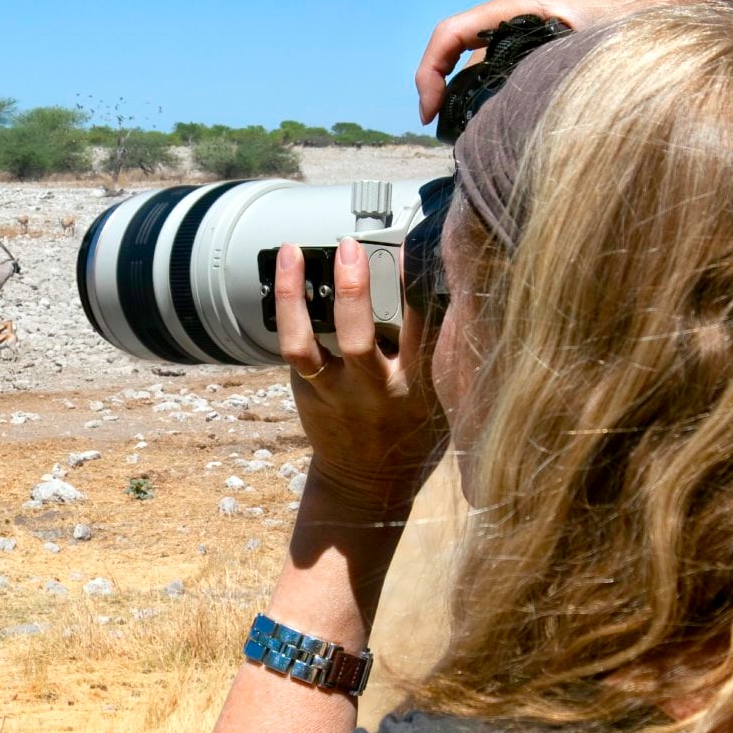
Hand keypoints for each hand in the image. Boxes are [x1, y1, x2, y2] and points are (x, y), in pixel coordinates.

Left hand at [274, 239, 448, 518]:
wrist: (368, 484)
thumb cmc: (413, 430)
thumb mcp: (443, 397)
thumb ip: (440, 352)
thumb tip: (445, 287)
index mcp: (417, 387)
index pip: (422, 330)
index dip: (417, 287)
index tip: (414, 248)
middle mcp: (373, 390)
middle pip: (359, 339)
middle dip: (354, 291)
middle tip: (351, 248)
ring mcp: (334, 392)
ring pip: (306, 345)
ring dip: (295, 297)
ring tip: (294, 252)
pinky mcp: (307, 391)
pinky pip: (293, 347)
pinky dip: (288, 309)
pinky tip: (287, 273)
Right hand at [415, 0, 732, 122]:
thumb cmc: (654, 5)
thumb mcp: (601, 47)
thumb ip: (559, 76)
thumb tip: (525, 125)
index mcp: (526, 1)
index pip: (451, 33)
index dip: (429, 73)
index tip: (429, 114)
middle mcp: (528, 1)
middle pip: (466, 48)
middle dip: (450, 91)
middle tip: (450, 136)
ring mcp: (544, 11)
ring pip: (492, 53)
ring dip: (479, 90)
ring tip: (482, 134)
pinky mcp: (561, 23)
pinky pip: (516, 52)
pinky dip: (505, 83)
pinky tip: (519, 114)